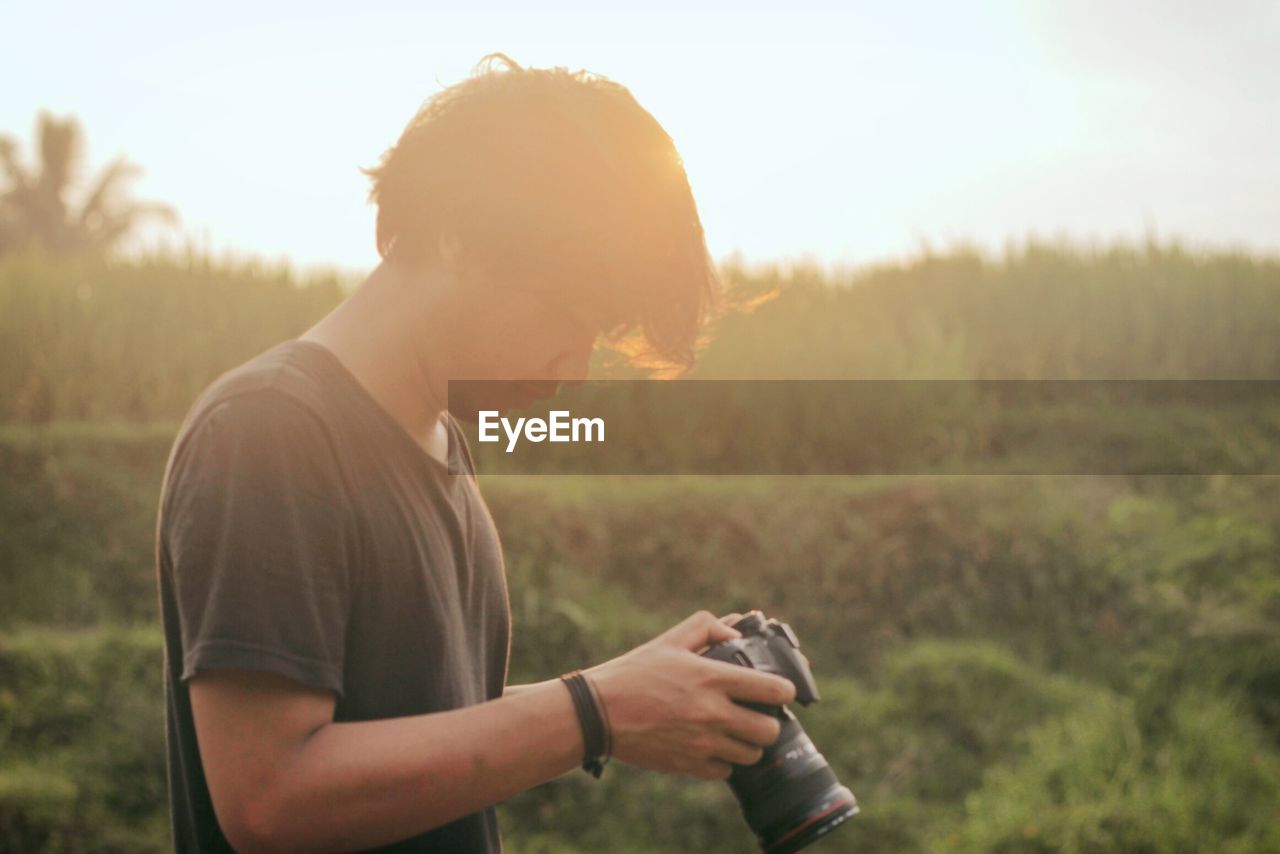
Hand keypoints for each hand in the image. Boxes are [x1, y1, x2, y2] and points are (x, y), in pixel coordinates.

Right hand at [584, 610, 796, 780]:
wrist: (599, 712)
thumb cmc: (634, 672)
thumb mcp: (670, 640)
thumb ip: (707, 628)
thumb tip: (735, 630)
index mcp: (713, 678)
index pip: (774, 690)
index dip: (784, 690)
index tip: (779, 690)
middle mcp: (713, 713)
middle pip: (769, 730)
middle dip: (769, 722)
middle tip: (756, 715)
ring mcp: (702, 743)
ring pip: (751, 754)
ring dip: (748, 744)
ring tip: (735, 732)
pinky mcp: (688, 765)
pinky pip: (725, 771)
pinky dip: (724, 762)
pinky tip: (712, 747)